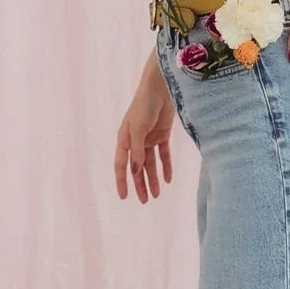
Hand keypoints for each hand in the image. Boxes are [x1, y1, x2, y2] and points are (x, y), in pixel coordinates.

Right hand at [114, 59, 176, 201]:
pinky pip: (163, 154)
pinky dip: (166, 166)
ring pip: (150, 163)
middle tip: (145, 201)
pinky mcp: (162, 134)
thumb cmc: (144, 105)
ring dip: (153, 178)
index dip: (122, 181)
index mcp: (124, 139)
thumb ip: (137, 151)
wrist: (161, 87)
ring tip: (157, 194)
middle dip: (140, 184)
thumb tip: (135, 171)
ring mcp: (149, 138)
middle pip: (137, 167)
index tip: (124, 197)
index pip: (121, 165)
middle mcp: (135, 141)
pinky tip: (169, 179)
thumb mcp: (138, 129)